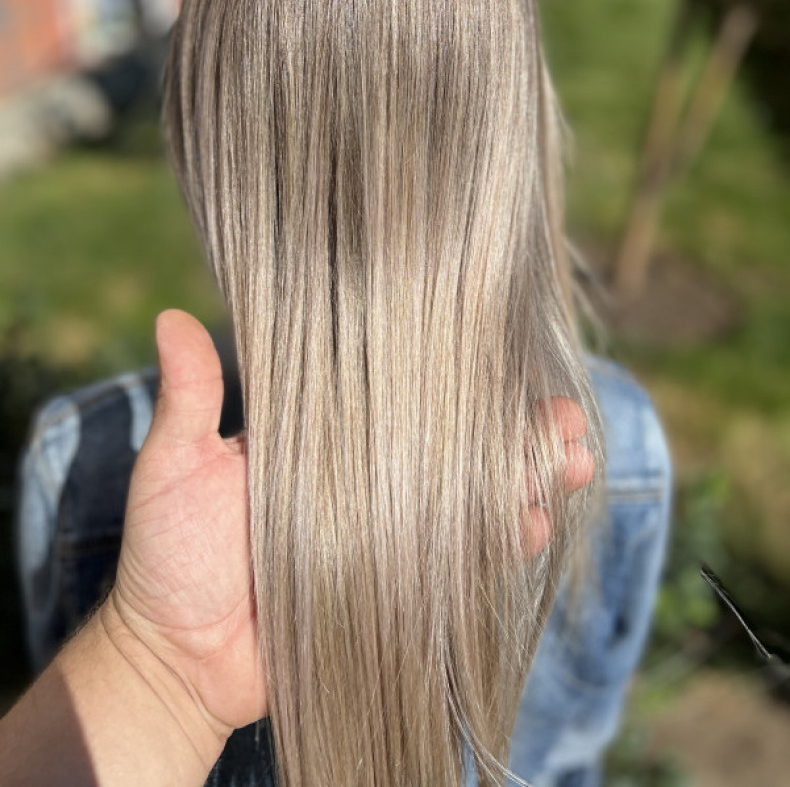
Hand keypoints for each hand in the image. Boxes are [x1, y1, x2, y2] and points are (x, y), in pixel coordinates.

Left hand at [103, 310, 591, 739]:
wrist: (175, 658)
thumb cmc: (168, 556)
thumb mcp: (175, 466)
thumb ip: (189, 398)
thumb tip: (168, 314)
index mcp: (330, 442)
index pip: (406, 398)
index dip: (459, 380)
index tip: (507, 356)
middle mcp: (371, 482)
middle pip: (458, 446)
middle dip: (519, 432)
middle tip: (567, 419)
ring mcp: (389, 537)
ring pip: (475, 500)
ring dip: (529, 481)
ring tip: (572, 464)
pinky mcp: (399, 592)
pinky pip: (464, 564)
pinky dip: (505, 544)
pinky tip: (535, 525)